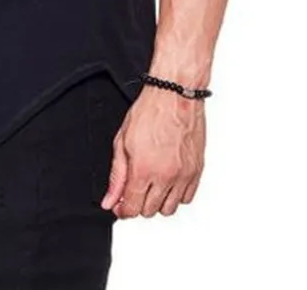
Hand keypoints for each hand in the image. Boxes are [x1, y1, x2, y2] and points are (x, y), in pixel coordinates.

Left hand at [100, 86, 205, 218]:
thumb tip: (110, 200)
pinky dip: (176, 195)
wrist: (175, 95)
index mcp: (144, 169)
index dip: (122, 210)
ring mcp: (184, 175)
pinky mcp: (197, 170)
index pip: (132, 208)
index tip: (119, 205)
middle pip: (149, 211)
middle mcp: (166, 176)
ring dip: (157, 202)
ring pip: (169, 209)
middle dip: (137, 204)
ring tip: (150, 185)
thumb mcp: (122, 141)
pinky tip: (167, 182)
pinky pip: (187, 198)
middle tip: (133, 190)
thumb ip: (116, 175)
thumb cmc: (150, 111)